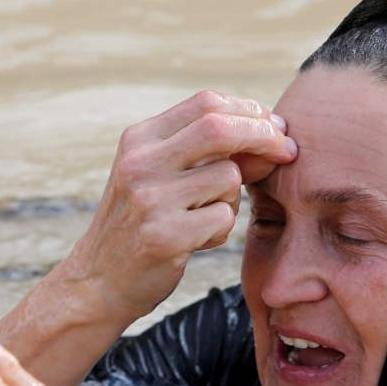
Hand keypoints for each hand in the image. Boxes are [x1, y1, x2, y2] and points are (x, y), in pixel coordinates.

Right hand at [58, 91, 295, 324]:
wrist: (98, 281)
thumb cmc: (141, 224)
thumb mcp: (162, 176)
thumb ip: (210, 154)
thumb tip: (276, 138)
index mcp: (139, 139)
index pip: (206, 104)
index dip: (250, 111)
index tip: (275, 128)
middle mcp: (141, 163)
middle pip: (220, 129)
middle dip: (264, 137)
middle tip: (288, 153)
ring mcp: (150, 200)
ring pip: (229, 178)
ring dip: (233, 199)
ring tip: (205, 218)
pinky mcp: (164, 237)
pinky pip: (224, 219)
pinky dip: (221, 231)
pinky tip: (195, 242)